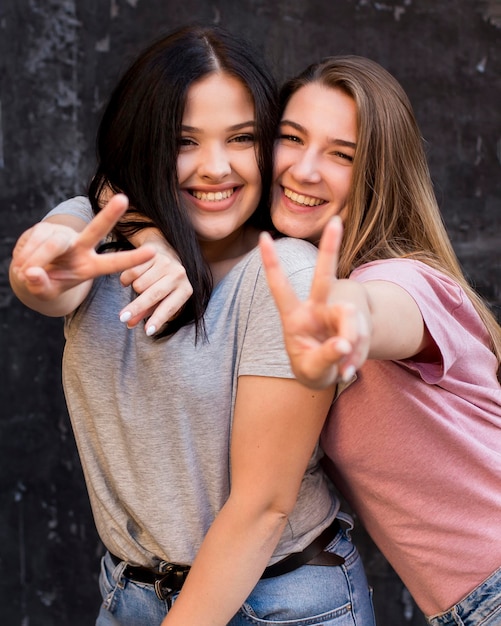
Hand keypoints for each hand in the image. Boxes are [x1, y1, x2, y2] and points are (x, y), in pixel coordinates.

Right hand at [11, 194, 154, 300]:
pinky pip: (34, 239)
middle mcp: (81, 247)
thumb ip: (42, 285)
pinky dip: (24, 254)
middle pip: (96, 229)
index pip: (113, 263)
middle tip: (123, 199)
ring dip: (35, 259)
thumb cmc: (46, 284)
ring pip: (52, 244)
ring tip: (26, 272)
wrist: (29, 272)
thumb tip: (32, 271)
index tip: (153, 252)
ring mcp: (64, 236)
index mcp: (90, 267)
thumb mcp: (46, 292)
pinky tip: (23, 262)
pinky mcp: (46, 228)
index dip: (132, 259)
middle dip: (109, 215)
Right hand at [118, 234, 192, 334]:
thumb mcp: (161, 299)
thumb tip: (129, 324)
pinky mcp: (151, 254)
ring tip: (139, 287)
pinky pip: (131, 272)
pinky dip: (127, 279)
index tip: (147, 331)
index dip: (158, 320)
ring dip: (134, 289)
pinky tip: (132, 278)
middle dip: (137, 308)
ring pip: (139, 284)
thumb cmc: (163, 282)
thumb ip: (146, 312)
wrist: (165, 250)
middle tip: (122, 318)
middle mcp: (179, 275)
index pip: (170, 308)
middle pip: (153, 295)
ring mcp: (166, 263)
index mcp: (185, 290)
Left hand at [259, 217, 370, 388]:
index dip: (272, 263)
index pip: (280, 287)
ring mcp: (337, 314)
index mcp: (294, 317)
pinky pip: (362, 336)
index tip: (262, 236)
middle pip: (324, 276)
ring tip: (344, 369)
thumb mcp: (311, 370)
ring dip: (351, 345)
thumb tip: (343, 343)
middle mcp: (316, 309)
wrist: (330, 376)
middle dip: (330, 248)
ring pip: (350, 319)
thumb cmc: (311, 368)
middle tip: (335, 221)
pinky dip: (356, 357)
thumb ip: (325, 357)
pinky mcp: (355, 324)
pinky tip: (348, 370)